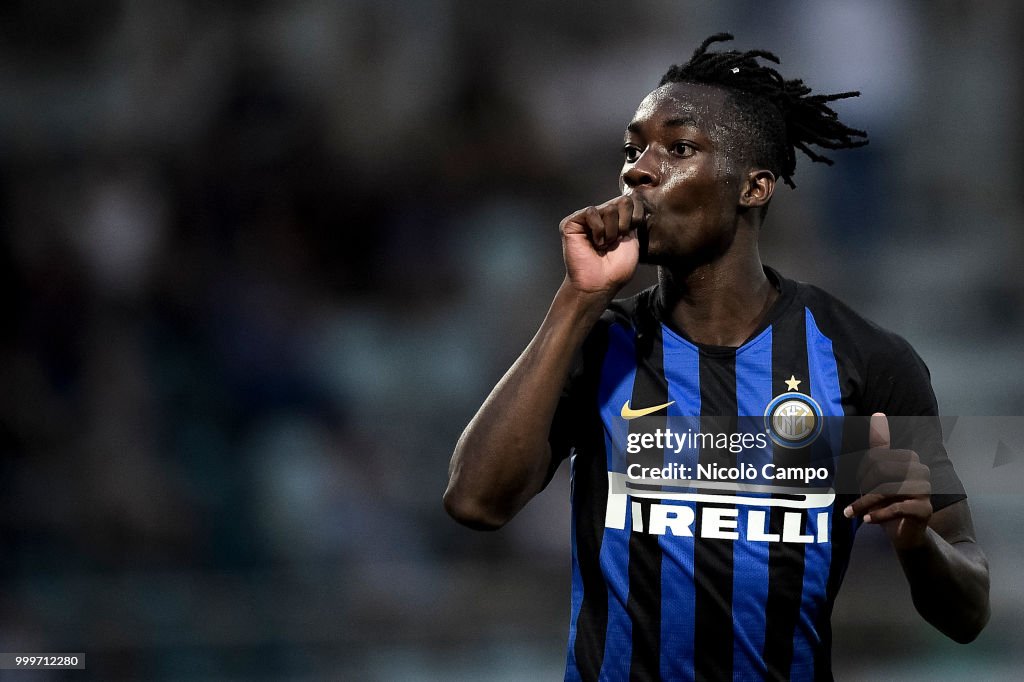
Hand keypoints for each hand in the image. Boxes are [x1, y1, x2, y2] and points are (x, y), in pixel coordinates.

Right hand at [559, 195, 644, 297]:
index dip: (636, 217)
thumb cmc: (616, 268)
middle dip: (624, 225)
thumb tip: (633, 197)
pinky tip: (594, 243)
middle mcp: (601, 215)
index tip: (629, 236)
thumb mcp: (633, 240)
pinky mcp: (572, 222)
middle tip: (615, 242)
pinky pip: (591, 212)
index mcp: (616, 219)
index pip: (632, 200)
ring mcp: (586, 218)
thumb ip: (633, 218)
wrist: (600, 283)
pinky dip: (598, 230)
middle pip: (623, 201)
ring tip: (603, 245)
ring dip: (611, 231)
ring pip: (608, 208)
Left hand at [843, 412, 932, 549]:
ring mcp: (926, 490)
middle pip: (880, 470)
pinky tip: (867, 520)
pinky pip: (895, 507)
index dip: (861, 471)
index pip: (876, 456)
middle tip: (855, 502)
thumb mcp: (878, 474)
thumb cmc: (888, 501)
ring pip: (886, 490)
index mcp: (910, 457)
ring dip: (865, 504)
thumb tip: (878, 414)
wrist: (905, 533)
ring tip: (854, 513)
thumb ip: (879, 445)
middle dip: (863, 487)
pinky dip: (877, 515)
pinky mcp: (925, 509)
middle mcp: (921, 470)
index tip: (856, 486)